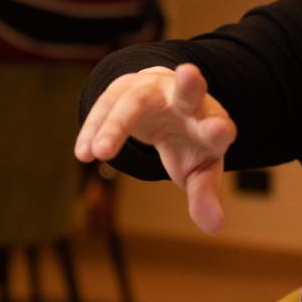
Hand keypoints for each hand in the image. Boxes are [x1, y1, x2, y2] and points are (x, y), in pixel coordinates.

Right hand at [74, 64, 235, 233]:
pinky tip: (83, 152)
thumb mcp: (198, 170)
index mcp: (209, 120)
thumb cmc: (187, 142)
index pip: (217, 124)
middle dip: (189, 84)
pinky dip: (93, 129)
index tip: (218, 131)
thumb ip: (204, 195)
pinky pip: (105, 107)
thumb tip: (214, 227)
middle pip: (187, 91)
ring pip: (133, 102)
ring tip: (100, 153)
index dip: (217, 129)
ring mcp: (151, 90)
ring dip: (116, 125)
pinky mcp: (122, 90)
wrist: (164, 103)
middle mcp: (184, 99)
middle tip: (190, 74)